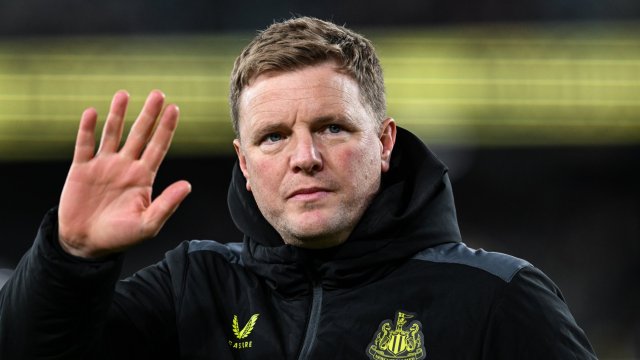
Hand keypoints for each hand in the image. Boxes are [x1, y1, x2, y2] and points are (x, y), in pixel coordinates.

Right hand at [58, 90, 191, 257]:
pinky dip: (87, 129)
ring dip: (118, 114)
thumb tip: (188, 185)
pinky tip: (92, 113)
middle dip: (149, 114)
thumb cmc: (120, 237)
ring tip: (124, 94)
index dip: (166, 128)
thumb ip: (167, 204)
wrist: (86, 244)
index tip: (175, 109)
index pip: (158, 147)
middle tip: (158, 93)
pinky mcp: (81, 169)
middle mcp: (126, 166)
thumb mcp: (148, 224)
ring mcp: (103, 165)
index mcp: (143, 177)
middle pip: (139, 134)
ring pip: (112, 133)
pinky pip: (84, 145)